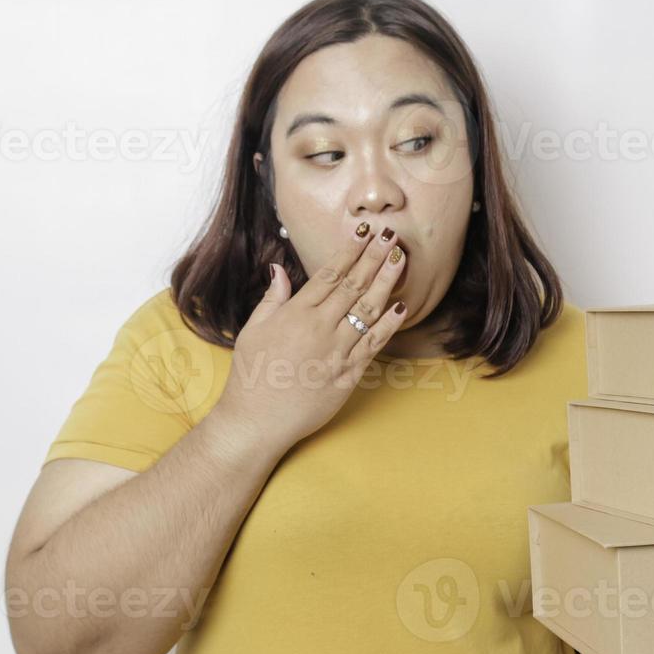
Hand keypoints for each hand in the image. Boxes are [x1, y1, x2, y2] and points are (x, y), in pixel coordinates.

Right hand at [210, 221, 408, 447]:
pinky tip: (402, 306)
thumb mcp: (253, 330)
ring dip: (387, 282)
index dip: (350, 251)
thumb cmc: (251, 376)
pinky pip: (373, 345)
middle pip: (353, 285)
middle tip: (391, 235)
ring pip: (368, 310)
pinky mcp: (348, 375)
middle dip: (373, 257)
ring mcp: (336, 351)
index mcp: (296, 314)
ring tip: (400, 259)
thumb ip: (272, 298)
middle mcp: (319, 328)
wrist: (257, 420)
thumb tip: (278, 269)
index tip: (364, 232)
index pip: (329, 274)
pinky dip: (389, 325)